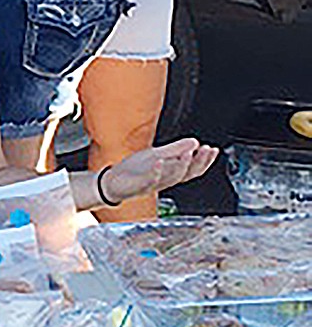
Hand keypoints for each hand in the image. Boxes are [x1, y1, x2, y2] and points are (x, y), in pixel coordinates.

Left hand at [101, 137, 218, 205]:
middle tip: (206, 150)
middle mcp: (164, 180)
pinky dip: (156, 171)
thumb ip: (175, 150)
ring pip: (171, 178)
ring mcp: (153, 184)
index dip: (204, 161)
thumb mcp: (157, 155)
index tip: (212, 149)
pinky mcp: (139, 185)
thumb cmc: (135, 171)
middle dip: (198, 162)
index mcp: (170, 173)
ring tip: (188, 153)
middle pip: (186, 174)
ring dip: (181, 165)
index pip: (193, 169)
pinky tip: (159, 160)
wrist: (113, 184)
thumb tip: (195, 142)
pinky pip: (149, 179)